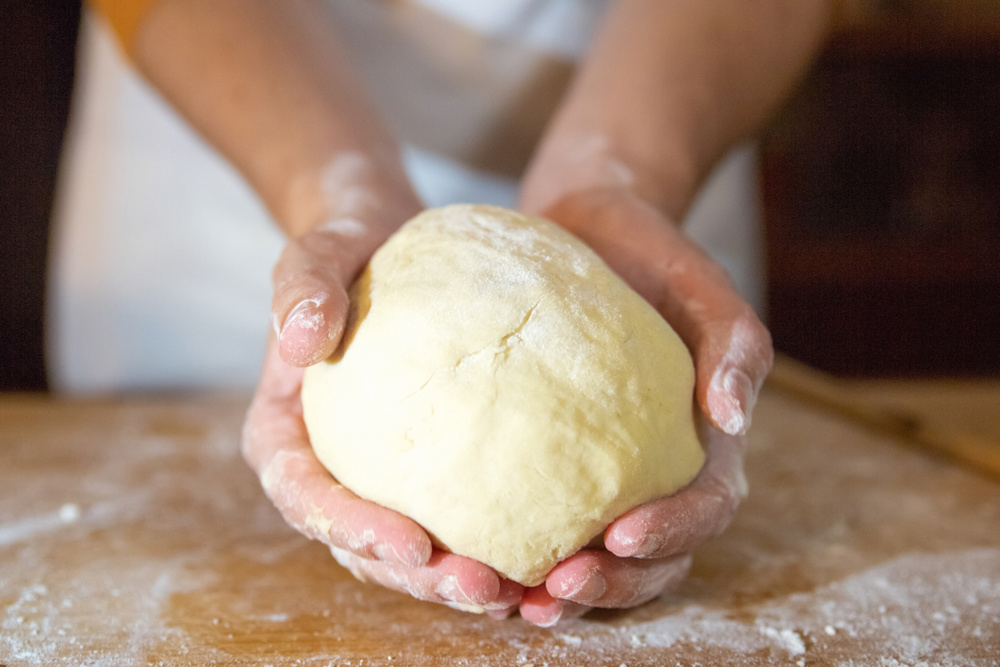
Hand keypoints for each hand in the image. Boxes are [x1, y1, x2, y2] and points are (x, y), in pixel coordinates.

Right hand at [243, 205, 522, 613]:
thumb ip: (300, 285)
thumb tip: (300, 338)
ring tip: (519, 595)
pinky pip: (451, 519)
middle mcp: (327, 469)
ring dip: (456, 583)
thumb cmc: (346, 247)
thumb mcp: (317, 250)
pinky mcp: (425, 470)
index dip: (353, 530)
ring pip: (407, 553)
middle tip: (483, 589)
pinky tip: (539, 561)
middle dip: (419, 579)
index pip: (306, 497)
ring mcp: (376, 476)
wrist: (387, 245)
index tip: (412, 546)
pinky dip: (487, 548)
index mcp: (285, 435)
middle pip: (361, 547)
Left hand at [516, 187, 770, 624]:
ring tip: (514, 605)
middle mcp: (657, 471)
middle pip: (653, 557)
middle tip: (555, 590)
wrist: (591, 226)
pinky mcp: (552, 460)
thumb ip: (735, 342)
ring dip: (565, 593)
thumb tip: (731, 416)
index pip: (705, 508)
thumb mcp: (703, 284)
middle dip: (612, 587)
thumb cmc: (654, 255)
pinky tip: (474, 559)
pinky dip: (518, 551)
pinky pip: (542, 517)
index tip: (618, 537)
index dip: (671, 534)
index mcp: (704, 442)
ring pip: (599, 557)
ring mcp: (605, 472)